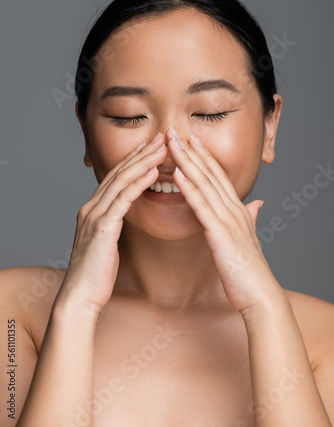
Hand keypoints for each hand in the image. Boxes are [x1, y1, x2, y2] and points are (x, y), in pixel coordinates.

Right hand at [54, 133, 166, 316]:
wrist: (80, 295)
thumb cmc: (96, 273)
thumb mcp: (104, 242)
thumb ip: (111, 224)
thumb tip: (122, 216)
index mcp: (93, 209)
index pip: (116, 177)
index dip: (134, 159)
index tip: (151, 146)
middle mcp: (91, 207)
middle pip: (119, 172)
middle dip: (141, 152)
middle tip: (160, 136)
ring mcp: (94, 215)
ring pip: (121, 181)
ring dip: (143, 162)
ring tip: (162, 147)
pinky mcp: (102, 227)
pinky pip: (123, 200)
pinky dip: (138, 183)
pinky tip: (153, 172)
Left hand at [167, 127, 284, 314]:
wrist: (259, 294)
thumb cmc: (249, 270)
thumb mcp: (249, 238)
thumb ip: (251, 217)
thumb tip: (257, 204)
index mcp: (238, 210)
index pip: (219, 177)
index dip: (204, 156)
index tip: (191, 139)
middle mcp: (235, 209)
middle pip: (211, 174)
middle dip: (193, 151)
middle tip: (176, 131)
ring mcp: (228, 219)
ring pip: (205, 184)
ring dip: (188, 162)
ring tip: (173, 143)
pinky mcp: (221, 233)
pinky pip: (202, 206)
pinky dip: (190, 187)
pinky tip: (178, 173)